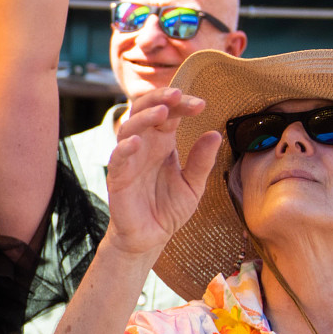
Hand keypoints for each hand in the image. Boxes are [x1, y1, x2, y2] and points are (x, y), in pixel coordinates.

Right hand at [102, 88, 220, 258]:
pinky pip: (117, 158)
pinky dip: (124, 148)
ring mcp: (129, 160)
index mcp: (163, 143)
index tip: (201, 104)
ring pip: (129, 128)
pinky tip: (136, 142)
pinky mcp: (118, 178)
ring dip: (144, 117)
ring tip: (161, 112)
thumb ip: (201, 161)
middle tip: (177, 94)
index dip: (183, 105)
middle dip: (159, 99)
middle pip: (145, 110)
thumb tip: (215, 134)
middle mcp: (145, 146)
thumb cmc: (168, 210)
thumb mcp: (193, 186)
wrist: (150, 238)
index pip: (170, 114)